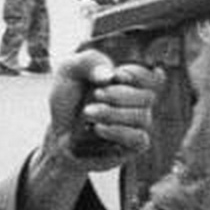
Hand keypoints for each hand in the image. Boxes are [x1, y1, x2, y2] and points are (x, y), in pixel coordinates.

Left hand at [45, 50, 161, 171]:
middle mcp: (138, 104)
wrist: (55, 129)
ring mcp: (136, 126)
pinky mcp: (131, 147)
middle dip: (119, 95)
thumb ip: (89, 62)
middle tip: (96, 94)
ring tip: (87, 112)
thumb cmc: (67, 97)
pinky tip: (97, 128)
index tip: (117, 76)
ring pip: (142, 118)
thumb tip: (110, 76)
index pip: (154, 77)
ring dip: (112, 113)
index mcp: (130, 82)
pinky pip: (139, 140)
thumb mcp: (69, 70)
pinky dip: (118, 132)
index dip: (138, 75)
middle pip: (148, 97)